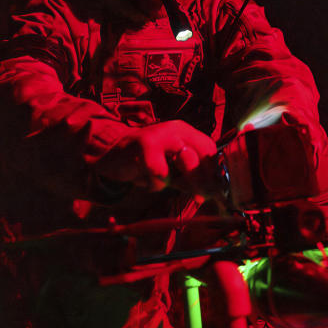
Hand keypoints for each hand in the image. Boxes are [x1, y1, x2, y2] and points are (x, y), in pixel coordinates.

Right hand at [95, 120, 217, 193]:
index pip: (209, 148)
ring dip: (177, 182)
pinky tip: (145, 179)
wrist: (110, 152)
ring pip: (185, 164)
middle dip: (203, 182)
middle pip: (200, 157)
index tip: (216, 191)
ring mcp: (160, 137)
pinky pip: (161, 175)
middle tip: (201, 197)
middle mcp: (175, 130)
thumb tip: (212, 194)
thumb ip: (189, 175)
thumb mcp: (170, 164)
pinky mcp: (145, 148)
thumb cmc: (145, 160)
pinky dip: (155, 184)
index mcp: (184, 131)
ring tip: (161, 181)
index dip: (214, 171)